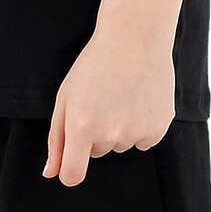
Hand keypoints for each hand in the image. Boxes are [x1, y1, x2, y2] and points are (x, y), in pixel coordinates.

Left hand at [42, 21, 175, 186]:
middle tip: (101, 97)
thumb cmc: (94, 64)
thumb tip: (51, 174)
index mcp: (82, 127)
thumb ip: (57, 139)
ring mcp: (136, 132)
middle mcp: (110, 134)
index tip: (73, 159)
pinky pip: (143, 140)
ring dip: (119, 126)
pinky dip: (141, 124)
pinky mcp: (159, 128)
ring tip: (121, 92)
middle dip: (95, 132)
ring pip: (120, 144)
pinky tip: (139, 97)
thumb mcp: (66, 96)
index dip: (70, 170)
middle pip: (97, 153)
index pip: (73, 175)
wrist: (134, 36)